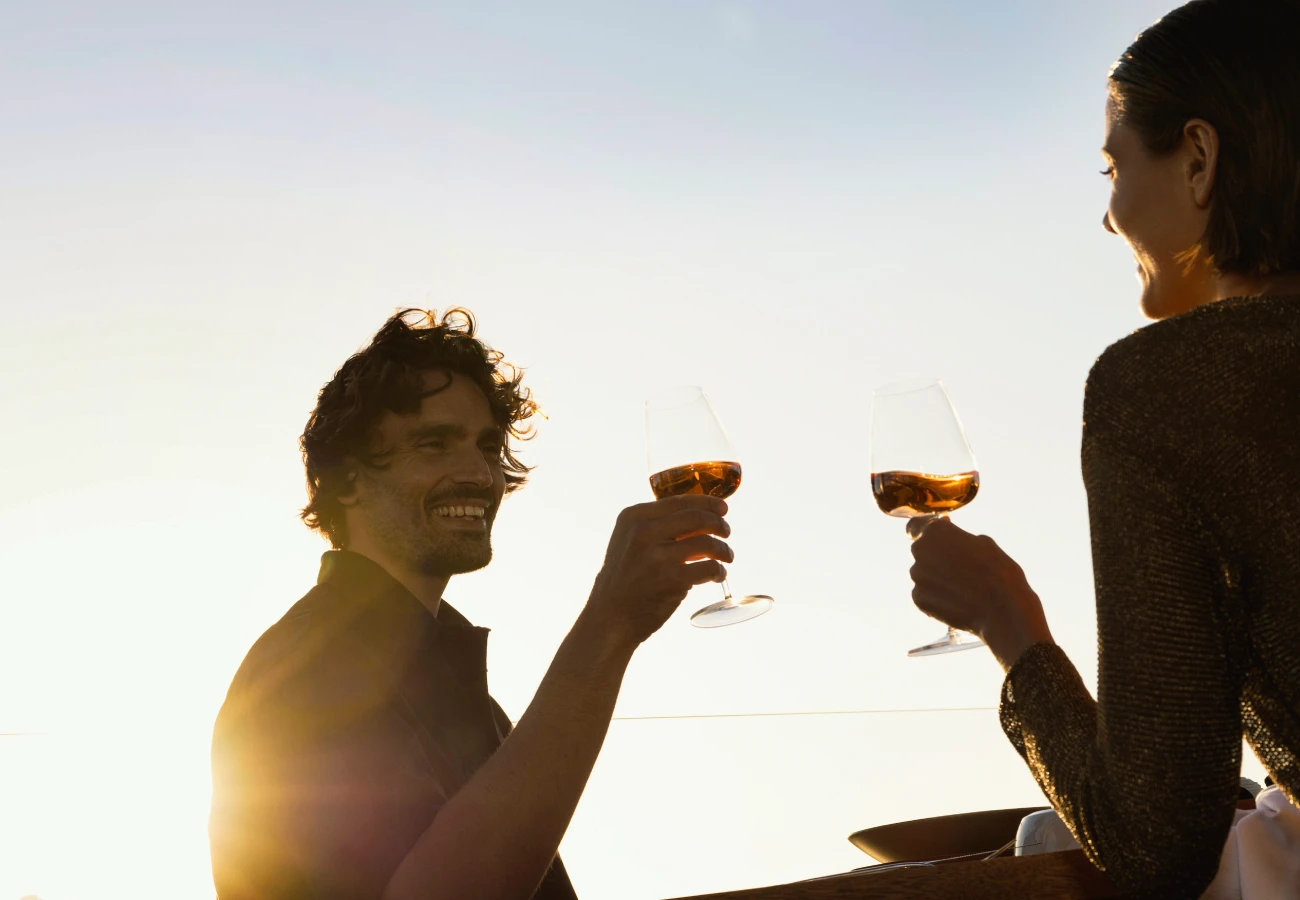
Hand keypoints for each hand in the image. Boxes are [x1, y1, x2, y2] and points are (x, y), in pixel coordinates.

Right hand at [580, 495, 731, 652]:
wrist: (610, 616)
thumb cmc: (626, 578)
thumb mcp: (630, 542)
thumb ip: (658, 528)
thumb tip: (702, 518)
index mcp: (634, 517)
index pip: (679, 501)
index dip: (707, 502)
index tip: (723, 508)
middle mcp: (643, 532)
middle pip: (697, 517)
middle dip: (719, 524)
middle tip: (726, 532)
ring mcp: (657, 556)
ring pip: (707, 543)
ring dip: (723, 549)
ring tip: (726, 557)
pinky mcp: (671, 580)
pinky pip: (709, 568)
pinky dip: (719, 571)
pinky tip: (718, 575)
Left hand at [907, 516, 1052, 670]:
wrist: (1001, 608)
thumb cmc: (999, 572)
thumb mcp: (985, 544)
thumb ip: (962, 540)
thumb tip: (957, 543)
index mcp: (936, 531)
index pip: (916, 527)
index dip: (924, 532)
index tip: (937, 540)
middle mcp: (920, 550)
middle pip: (922, 552)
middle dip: (935, 558)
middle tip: (959, 569)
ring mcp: (917, 575)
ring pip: (923, 575)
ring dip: (937, 580)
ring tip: (962, 589)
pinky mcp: (918, 598)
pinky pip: (924, 595)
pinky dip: (936, 598)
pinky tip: (956, 602)